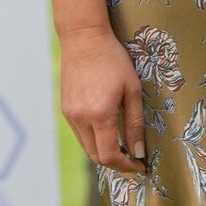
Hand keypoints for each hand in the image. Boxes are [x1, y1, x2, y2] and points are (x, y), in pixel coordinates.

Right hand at [59, 24, 147, 173]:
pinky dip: (94, 139)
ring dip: (104, 152)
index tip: (140, 165)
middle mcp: (81, 118)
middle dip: (116, 162)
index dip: (126, 166)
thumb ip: (134, 123)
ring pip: (87, 148)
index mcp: (100, 114)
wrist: (84, 38)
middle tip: (133, 158)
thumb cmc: (113, 59)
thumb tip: (138, 152)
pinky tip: (106, 130)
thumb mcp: (131, 89)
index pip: (110, 156)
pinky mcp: (65, 109)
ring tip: (122, 145)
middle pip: (97, 157)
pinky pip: (80, 134)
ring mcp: (70, 115)